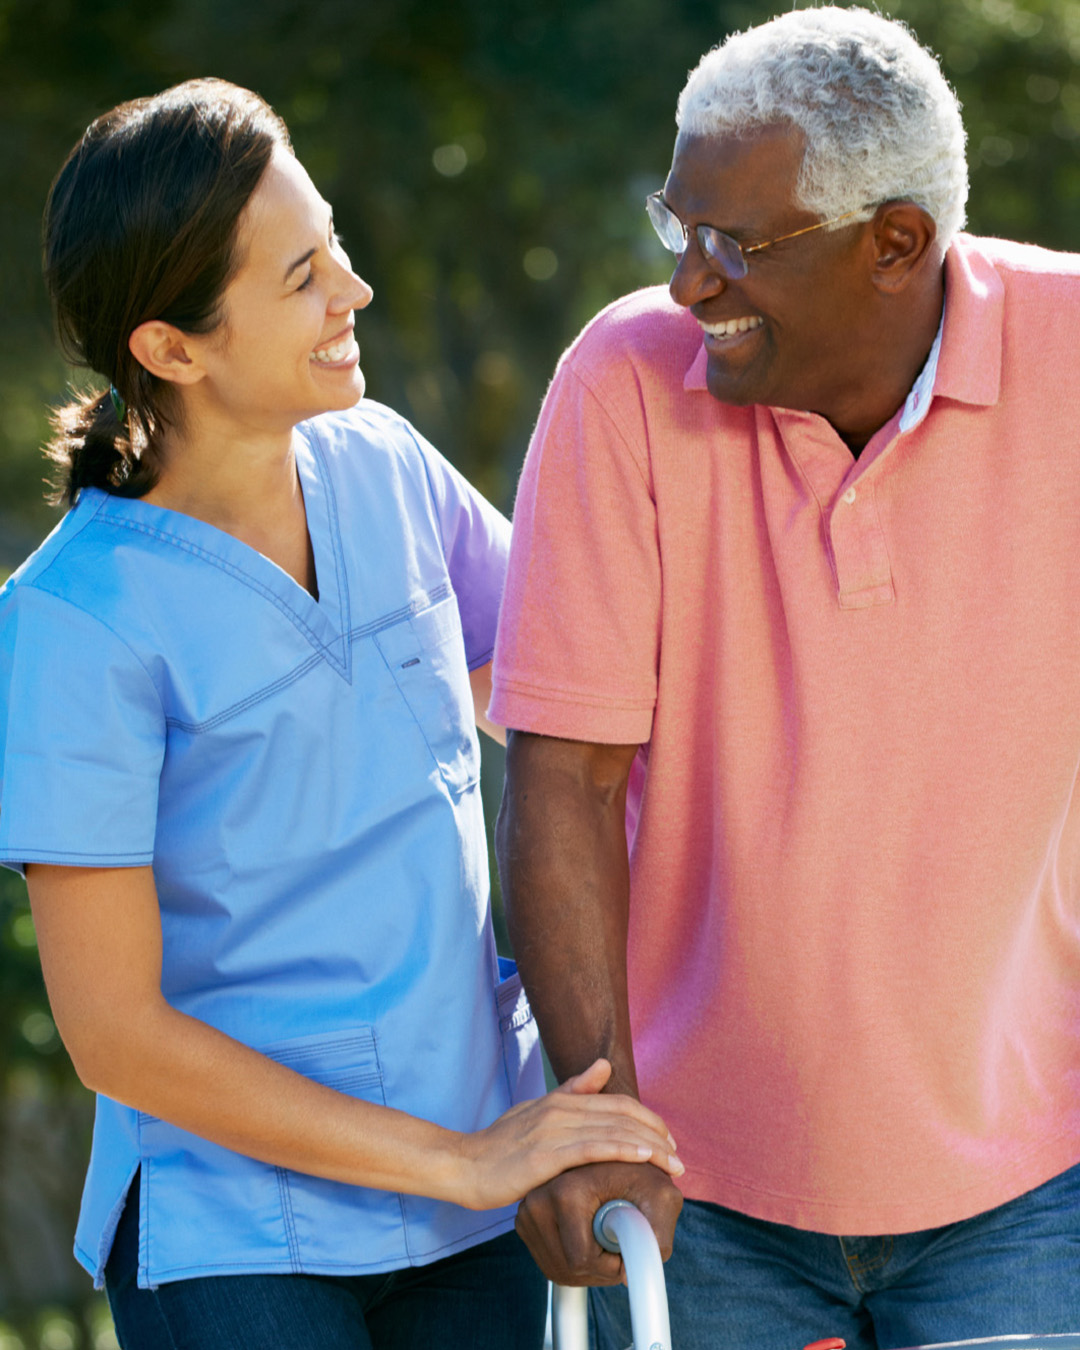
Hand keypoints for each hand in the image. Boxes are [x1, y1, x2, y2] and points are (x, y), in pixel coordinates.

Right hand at [453, 1059, 681, 1210]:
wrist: (465, 1165)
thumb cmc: (501, 1145)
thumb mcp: (537, 1112)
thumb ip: (572, 1090)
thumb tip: (604, 1066)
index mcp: (561, 1100)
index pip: (618, 1103)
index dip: (648, 1118)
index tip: (667, 1140)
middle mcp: (561, 1109)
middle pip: (622, 1116)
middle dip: (656, 1135)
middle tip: (678, 1158)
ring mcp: (553, 1130)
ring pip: (613, 1131)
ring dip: (650, 1147)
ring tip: (673, 1164)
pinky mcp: (546, 1155)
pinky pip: (593, 1148)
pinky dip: (623, 1149)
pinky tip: (644, 1158)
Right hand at [515, 1158, 683, 1284]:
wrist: (618, 1161)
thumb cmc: (642, 1177)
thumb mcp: (661, 1198)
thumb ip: (657, 1235)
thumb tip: (628, 1275)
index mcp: (565, 1191)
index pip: (582, 1259)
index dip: (611, 1263)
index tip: (625, 1242)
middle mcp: (538, 1199)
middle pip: (567, 1267)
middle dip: (599, 1266)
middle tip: (616, 1238)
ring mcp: (527, 1210)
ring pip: (557, 1267)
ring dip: (586, 1264)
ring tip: (603, 1234)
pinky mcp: (524, 1220)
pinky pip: (550, 1259)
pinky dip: (571, 1258)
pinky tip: (587, 1235)